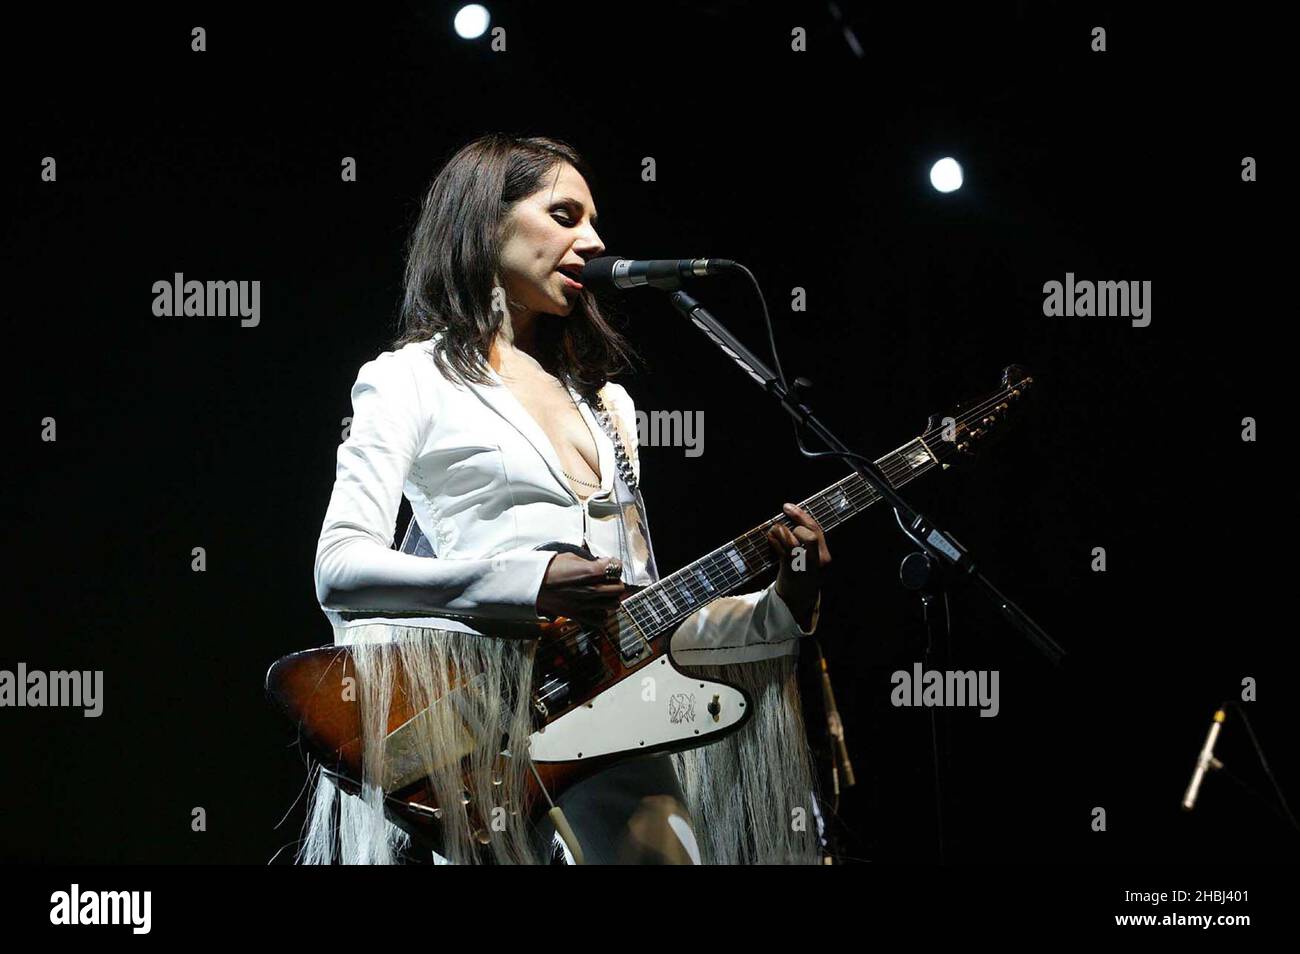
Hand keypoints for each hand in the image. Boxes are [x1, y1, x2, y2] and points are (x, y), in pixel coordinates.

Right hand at [535, 553, 627, 626]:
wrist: (532, 585)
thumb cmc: (548, 569)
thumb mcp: (570, 557)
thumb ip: (588, 562)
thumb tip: (598, 563)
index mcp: (590, 572)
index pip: (616, 568)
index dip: (615, 564)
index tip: (610, 563)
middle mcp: (591, 589)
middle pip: (619, 588)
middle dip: (616, 581)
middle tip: (609, 578)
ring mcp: (586, 604)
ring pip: (614, 604)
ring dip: (612, 598)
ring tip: (605, 593)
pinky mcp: (578, 615)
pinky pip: (600, 620)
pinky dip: (602, 614)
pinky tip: (597, 607)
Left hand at [766, 502, 829, 628]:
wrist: (797, 603)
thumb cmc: (802, 577)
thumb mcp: (812, 561)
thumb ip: (809, 545)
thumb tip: (793, 521)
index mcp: (824, 557)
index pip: (816, 530)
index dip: (801, 516)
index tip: (787, 506)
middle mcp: (817, 562)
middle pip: (809, 535)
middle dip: (794, 525)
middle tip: (782, 524)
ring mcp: (804, 568)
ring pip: (793, 542)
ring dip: (780, 532)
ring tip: (773, 529)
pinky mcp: (791, 572)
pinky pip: (782, 552)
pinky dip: (774, 541)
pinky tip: (769, 538)